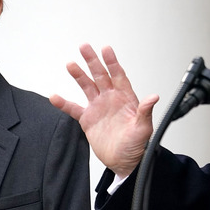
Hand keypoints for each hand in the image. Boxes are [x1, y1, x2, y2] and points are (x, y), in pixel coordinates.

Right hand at [50, 44, 159, 176]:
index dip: (112, 63)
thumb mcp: (143, 128)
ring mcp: (98, 108)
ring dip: (79, 76)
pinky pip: (73, 109)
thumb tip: (153, 97)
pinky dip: (64, 103)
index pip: (118, 76)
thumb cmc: (137, 145)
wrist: (124, 162)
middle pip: (100, 76)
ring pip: (87, 87)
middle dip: (92, 61)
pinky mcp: (88, 119)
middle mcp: (111, 99)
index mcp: (125, 98)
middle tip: (84, 47)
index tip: (106, 49)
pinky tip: (55, 97)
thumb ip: (145, 111)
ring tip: (70, 64)